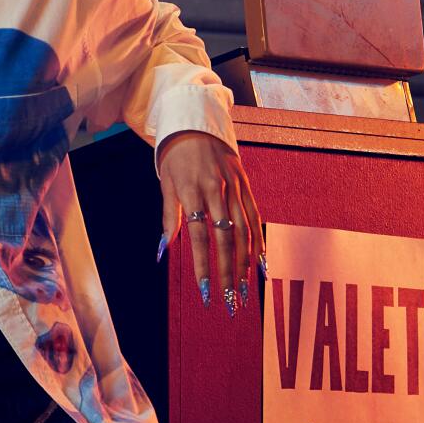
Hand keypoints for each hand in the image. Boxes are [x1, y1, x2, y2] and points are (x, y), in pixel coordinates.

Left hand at [156, 133, 264, 312]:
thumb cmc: (176, 158)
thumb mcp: (166, 183)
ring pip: (244, 230)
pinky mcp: (245, 185)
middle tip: (230, 299)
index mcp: (193, 191)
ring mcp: (234, 187)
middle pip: (225, 238)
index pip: (199, 236)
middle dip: (227, 271)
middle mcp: (216, 190)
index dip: (203, 265)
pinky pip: (255, 216)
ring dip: (244, 263)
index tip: (204, 291)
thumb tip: (161, 251)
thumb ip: (169, 217)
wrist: (197, 123)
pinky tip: (261, 263)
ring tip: (244, 289)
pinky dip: (259, 241)